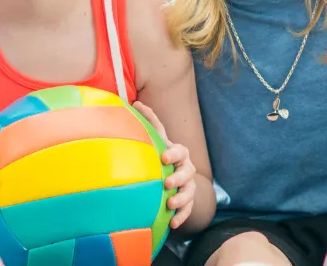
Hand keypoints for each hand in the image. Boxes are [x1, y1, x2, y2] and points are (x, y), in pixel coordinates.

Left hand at [133, 101, 195, 228]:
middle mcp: (185, 169)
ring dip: (181, 198)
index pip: (179, 151)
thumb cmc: (162, 154)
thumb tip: (136, 102)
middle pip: (187, 172)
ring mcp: (188, 186)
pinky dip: (181, 217)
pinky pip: (188, 210)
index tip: (164, 157)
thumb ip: (150, 122)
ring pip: (189, 192)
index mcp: (177, 153)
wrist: (174, 177)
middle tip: (167, 182)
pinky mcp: (188, 202)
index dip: (173, 154)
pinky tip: (173, 224)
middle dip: (178, 177)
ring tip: (169, 204)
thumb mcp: (157, 139)